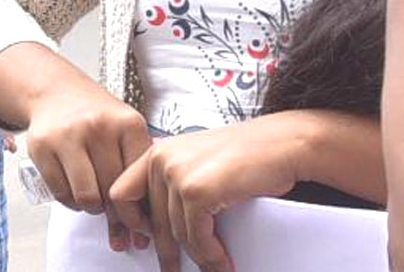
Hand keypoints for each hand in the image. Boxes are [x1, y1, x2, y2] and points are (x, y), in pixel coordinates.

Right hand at [26, 77, 151, 251]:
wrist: (56, 93)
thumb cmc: (96, 119)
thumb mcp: (126, 132)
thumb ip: (137, 171)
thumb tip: (143, 230)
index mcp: (127, 123)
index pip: (138, 181)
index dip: (138, 208)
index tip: (136, 218)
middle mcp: (98, 126)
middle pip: (113, 192)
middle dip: (115, 212)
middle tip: (113, 214)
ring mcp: (67, 135)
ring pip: (87, 197)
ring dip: (92, 207)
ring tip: (93, 199)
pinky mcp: (41, 146)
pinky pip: (60, 193)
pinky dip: (70, 202)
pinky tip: (74, 191)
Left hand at [109, 116, 303, 271]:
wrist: (281, 144)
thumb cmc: (246, 154)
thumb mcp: (196, 160)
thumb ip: (173, 181)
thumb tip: (160, 223)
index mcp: (156, 152)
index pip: (122, 193)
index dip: (131, 222)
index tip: (142, 240)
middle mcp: (160, 160)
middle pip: (150, 220)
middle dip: (164, 250)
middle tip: (171, 268)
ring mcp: (177, 175)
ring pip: (176, 234)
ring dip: (197, 256)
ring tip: (213, 266)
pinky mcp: (197, 191)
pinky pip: (196, 237)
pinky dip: (210, 255)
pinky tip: (222, 263)